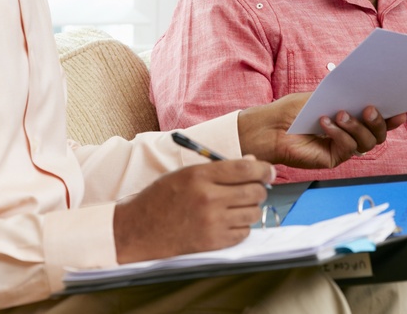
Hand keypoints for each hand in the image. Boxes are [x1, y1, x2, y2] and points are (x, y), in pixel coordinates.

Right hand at [113, 159, 272, 263]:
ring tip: (238, 206)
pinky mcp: (212, 242)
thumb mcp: (187, 173)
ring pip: (253, 213)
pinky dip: (242, 227)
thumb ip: (220, 168)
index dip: (264, 169)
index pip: (246, 169)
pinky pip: (244, 233)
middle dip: (260, 189)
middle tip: (254, 189)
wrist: (137, 230)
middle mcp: (208, 198)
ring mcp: (211, 223)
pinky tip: (229, 221)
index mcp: (200, 176)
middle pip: (255, 191)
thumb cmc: (162, 198)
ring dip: (251, 208)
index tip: (268, 171)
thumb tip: (253, 164)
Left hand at [238, 91, 406, 168]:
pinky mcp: (333, 159)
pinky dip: (339, 134)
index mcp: (353, 117)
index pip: (378, 119)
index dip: (392, 116)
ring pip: (366, 143)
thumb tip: (369, 89)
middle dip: (378, 121)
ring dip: (356, 127)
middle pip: (378, 134)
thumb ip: (346, 94)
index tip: (400, 109)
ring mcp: (344, 148)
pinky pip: (347, 149)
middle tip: (368, 109)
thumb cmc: (294, 110)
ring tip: (340, 114)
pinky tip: (325, 123)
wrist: (271, 127)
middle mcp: (352, 134)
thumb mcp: (324, 95)